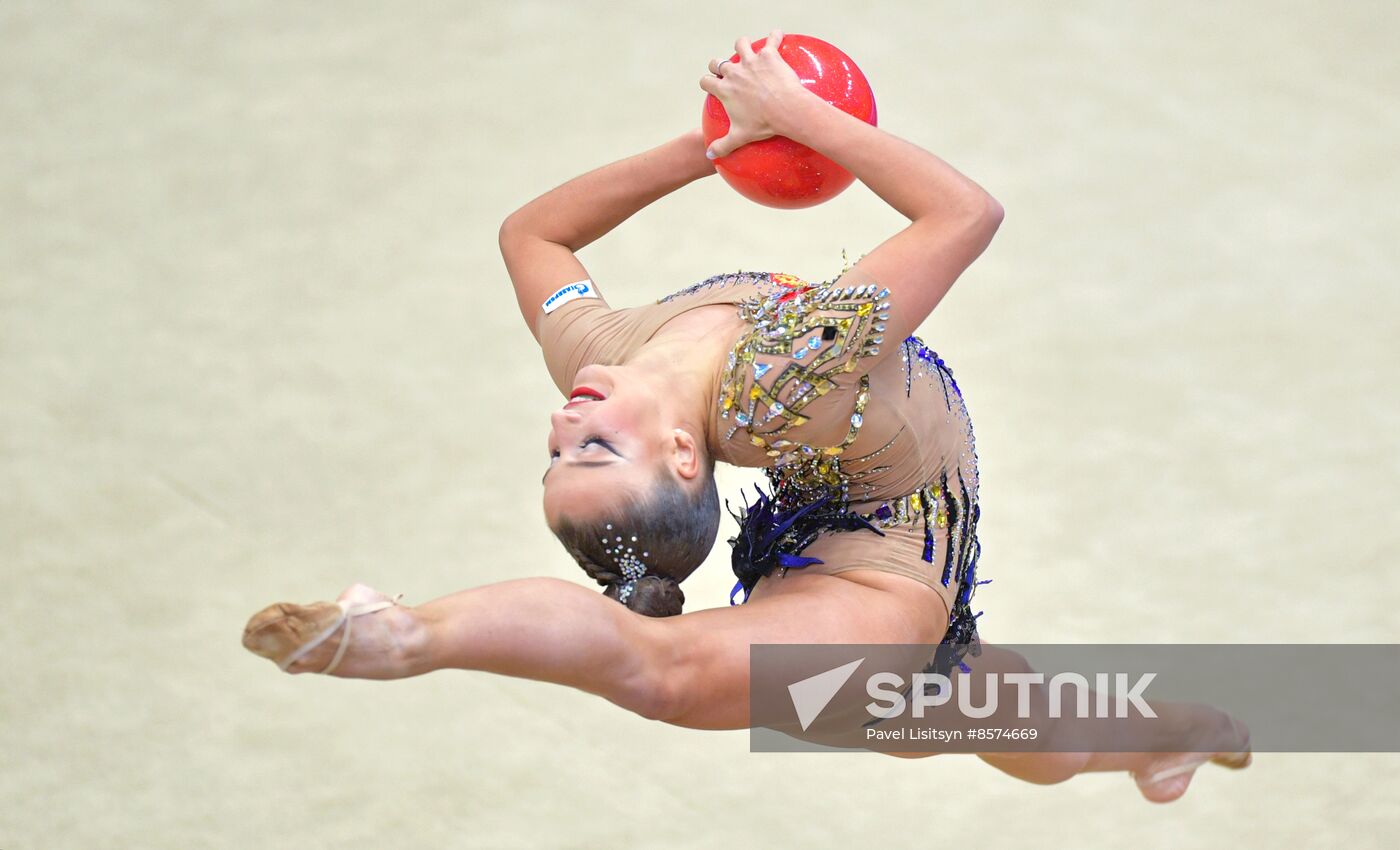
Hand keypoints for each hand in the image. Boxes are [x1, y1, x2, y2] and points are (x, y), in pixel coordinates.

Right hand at [698, 30, 814, 158]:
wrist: (786, 109)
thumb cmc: (764, 124)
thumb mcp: (740, 137)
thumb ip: (723, 146)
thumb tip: (709, 157)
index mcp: (725, 89)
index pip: (706, 81)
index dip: (707, 82)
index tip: (711, 84)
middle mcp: (734, 72)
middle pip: (718, 62)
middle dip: (718, 64)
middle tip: (725, 68)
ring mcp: (751, 61)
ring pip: (741, 44)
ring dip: (743, 46)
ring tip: (748, 49)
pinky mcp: (769, 54)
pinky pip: (772, 39)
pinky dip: (775, 36)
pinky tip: (778, 36)